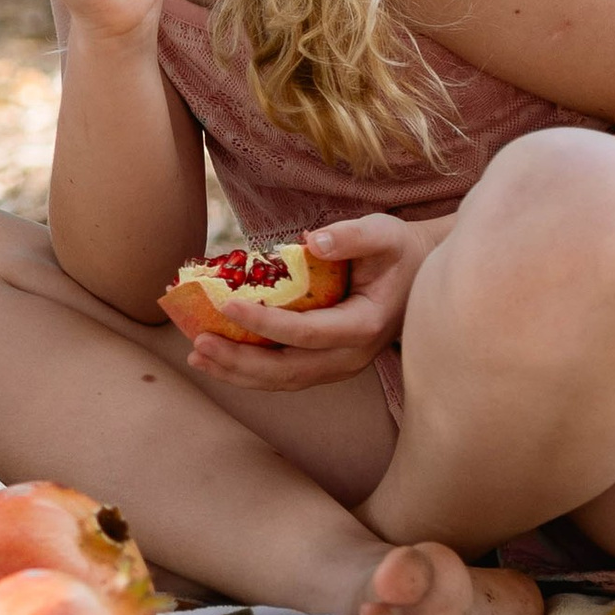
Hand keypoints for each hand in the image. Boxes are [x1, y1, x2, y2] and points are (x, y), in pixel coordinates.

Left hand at [180, 214, 443, 391]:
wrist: (417, 274)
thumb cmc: (397, 250)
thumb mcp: (383, 233)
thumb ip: (352, 236)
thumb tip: (311, 242)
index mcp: (365, 324)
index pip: (307, 333)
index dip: (265, 323)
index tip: (227, 305)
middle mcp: (352, 356)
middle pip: (289, 370)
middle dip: (240, 360)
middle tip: (198, 342)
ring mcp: (339, 366)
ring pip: (283, 381)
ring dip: (237, 372)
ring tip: (197, 355)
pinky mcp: (326, 365)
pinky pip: (284, 376)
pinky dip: (248, 372)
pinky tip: (217, 359)